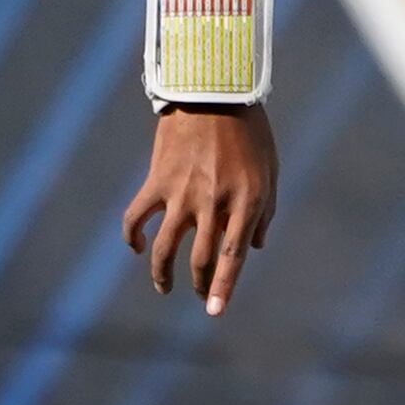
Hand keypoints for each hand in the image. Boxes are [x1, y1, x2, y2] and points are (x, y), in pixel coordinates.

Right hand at [123, 106, 278, 315]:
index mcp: (247, 201)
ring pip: (166, 246)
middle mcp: (214, 202)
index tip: (213, 312)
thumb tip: (256, 248)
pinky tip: (138, 247)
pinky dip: (133, 235)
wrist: (214, 92)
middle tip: (200, 298)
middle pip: (201, 258)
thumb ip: (265, 212)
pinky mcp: (157, 180)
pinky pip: (137, 216)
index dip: (222, 288)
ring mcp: (183, 193)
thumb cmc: (250, 132)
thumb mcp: (270, 171)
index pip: (233, 257)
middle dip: (199, 284)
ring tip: (164, 287)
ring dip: (162, 272)